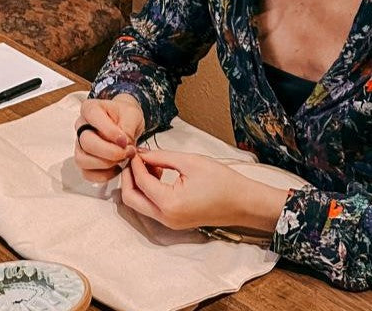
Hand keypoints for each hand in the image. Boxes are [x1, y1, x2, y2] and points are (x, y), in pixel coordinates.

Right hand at [75, 94, 143, 183]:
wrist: (126, 123)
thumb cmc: (126, 116)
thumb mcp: (132, 114)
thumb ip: (128, 126)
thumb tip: (123, 143)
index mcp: (90, 108)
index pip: (92, 117)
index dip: (109, 131)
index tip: (124, 140)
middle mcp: (81, 126)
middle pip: (86, 142)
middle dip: (110, 152)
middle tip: (127, 152)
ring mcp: (80, 144)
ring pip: (82, 160)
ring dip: (105, 165)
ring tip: (121, 160)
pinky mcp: (85, 160)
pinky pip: (87, 173)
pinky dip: (103, 175)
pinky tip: (116, 168)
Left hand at [118, 148, 259, 231]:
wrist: (243, 202)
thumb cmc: (221, 181)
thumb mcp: (188, 161)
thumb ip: (160, 156)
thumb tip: (140, 153)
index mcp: (170, 204)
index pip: (140, 182)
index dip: (135, 163)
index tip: (136, 148)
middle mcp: (166, 218)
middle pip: (131, 199)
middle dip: (128, 177)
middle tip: (136, 158)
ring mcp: (170, 223)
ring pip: (139, 204)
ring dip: (138, 183)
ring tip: (152, 163)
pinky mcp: (174, 222)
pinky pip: (151, 207)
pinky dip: (148, 190)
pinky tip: (159, 173)